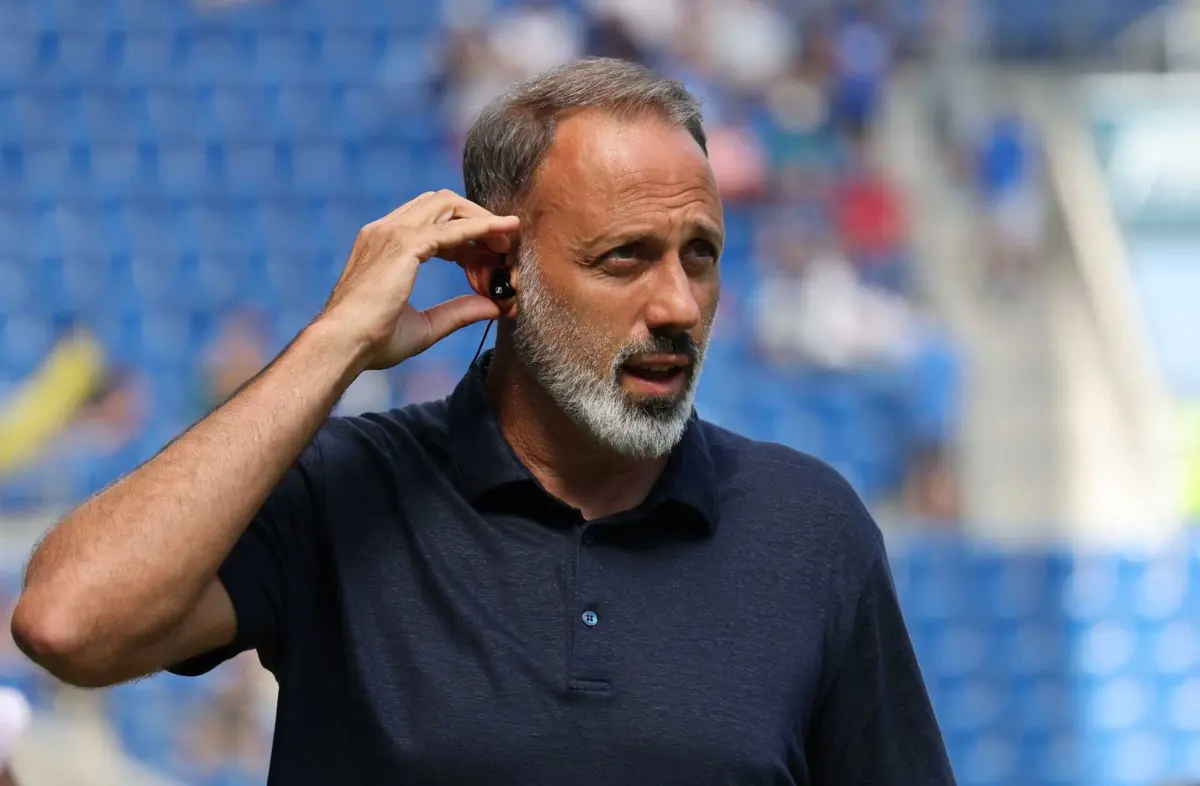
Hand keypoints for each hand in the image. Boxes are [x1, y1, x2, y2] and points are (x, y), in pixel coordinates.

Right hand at [317, 191, 518, 370]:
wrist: (342, 345)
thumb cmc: (372, 341)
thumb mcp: (425, 326)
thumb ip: (458, 312)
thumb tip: (494, 307)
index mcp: (382, 244)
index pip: (430, 221)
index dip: (463, 235)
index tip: (487, 255)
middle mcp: (385, 230)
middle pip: (442, 203)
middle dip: (476, 219)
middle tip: (504, 246)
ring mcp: (392, 233)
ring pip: (449, 205)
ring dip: (482, 220)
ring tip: (507, 242)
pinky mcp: (404, 244)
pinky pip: (453, 229)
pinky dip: (482, 228)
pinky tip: (504, 234)